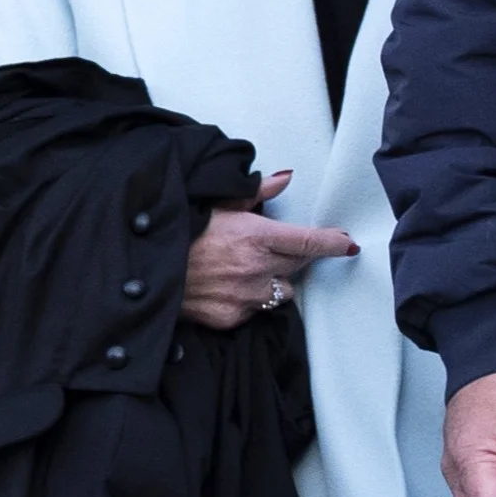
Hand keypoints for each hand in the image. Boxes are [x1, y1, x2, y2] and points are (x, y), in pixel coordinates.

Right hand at [181, 169, 358, 329]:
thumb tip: (285, 179)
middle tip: (282, 249)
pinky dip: (250, 300)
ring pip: (281, 291)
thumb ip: (257, 192)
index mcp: (256, 236)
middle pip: (299, 265)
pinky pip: (256, 310)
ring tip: (248, 270)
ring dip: (275, 281)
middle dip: (298, 256)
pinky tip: (230, 287)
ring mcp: (245, 297)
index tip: (347, 243)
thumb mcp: (218, 204)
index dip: (333, 242)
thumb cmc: (181, 233)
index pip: (310, 241)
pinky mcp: (232, 317)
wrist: (148, 271)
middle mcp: (256, 269)